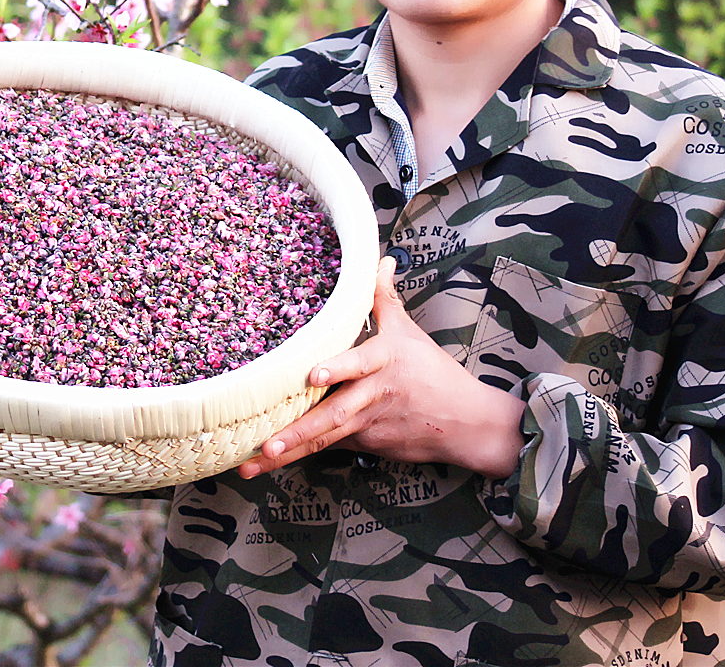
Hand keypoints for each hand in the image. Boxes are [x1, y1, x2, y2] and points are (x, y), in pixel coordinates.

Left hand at [238, 257, 525, 479]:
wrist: (468, 423)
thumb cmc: (433, 371)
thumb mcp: (408, 331)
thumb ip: (384, 297)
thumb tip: (381, 258)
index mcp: (383, 361)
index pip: (359, 363)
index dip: (337, 368)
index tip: (313, 374)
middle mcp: (373, 395)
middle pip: (333, 415)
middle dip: (298, 431)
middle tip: (266, 443)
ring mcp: (369, 424)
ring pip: (326, 438)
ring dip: (290, 451)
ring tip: (257, 462)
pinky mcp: (367, 444)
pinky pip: (331, 446)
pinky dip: (301, 454)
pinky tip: (270, 464)